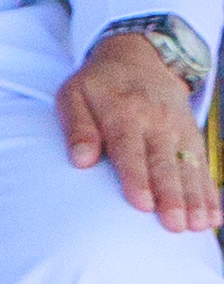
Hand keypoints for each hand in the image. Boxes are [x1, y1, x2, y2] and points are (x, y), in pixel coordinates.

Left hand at [61, 27, 218, 233]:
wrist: (139, 58)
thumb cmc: (97, 84)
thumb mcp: (74, 95)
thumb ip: (77, 127)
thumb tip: (80, 160)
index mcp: (123, 114)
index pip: (131, 151)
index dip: (137, 179)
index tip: (143, 205)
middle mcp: (156, 123)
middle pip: (165, 164)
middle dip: (172, 196)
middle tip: (175, 225)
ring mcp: (178, 130)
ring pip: (188, 167)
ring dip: (195, 199)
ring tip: (199, 226)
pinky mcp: (192, 136)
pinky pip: (202, 165)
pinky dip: (209, 191)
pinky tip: (214, 215)